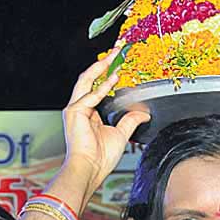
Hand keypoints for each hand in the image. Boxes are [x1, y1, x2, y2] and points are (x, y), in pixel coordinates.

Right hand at [61, 49, 150, 201]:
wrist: (90, 169)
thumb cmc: (101, 157)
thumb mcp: (121, 134)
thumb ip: (130, 121)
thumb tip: (144, 114)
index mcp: (88, 112)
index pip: (96, 86)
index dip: (107, 74)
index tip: (119, 63)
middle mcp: (79, 107)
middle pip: (89, 78)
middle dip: (102, 63)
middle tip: (116, 50)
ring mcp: (75, 109)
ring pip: (86, 81)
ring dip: (101, 67)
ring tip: (114, 56)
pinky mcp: (74, 112)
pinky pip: (90, 96)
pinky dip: (102, 88)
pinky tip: (114, 79)